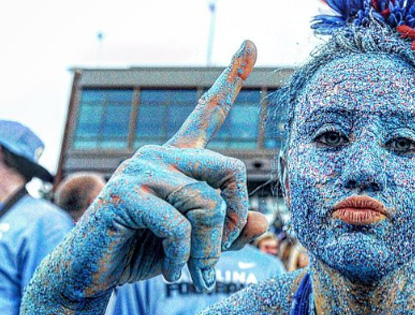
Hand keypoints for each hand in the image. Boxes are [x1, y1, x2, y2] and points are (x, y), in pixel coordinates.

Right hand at [35, 41, 266, 306]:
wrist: (94, 273)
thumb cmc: (147, 251)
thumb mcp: (198, 242)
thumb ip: (228, 230)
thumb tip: (263, 224)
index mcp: (177, 158)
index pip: (208, 112)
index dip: (232, 78)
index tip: (250, 44)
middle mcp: (160, 154)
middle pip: (229, 169)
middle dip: (235, 218)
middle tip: (222, 252)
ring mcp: (139, 169)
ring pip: (207, 203)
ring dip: (208, 249)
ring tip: (196, 272)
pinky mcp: (123, 192)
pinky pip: (178, 225)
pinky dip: (184, 258)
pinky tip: (172, 271)